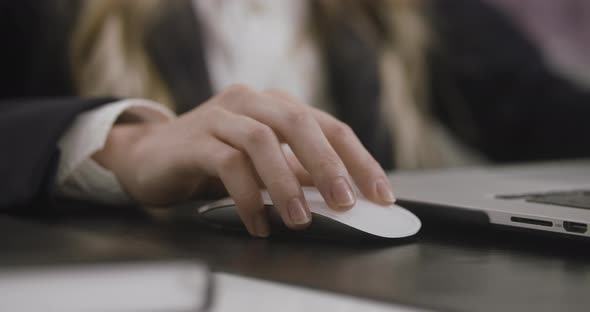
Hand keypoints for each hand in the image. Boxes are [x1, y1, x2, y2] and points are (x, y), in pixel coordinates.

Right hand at [94, 85, 395, 236]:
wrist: (151, 157)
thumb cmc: (214, 160)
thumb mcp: (265, 167)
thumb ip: (299, 176)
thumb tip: (343, 198)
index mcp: (277, 106)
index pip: (329, 127)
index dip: (358, 160)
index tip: (380, 194)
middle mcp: (252, 102)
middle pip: (300, 123)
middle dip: (328, 165)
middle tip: (345, 203)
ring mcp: (220, 116)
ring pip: (262, 140)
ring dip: (285, 183)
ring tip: (299, 218)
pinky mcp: (194, 139)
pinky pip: (227, 163)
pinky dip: (247, 196)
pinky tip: (259, 223)